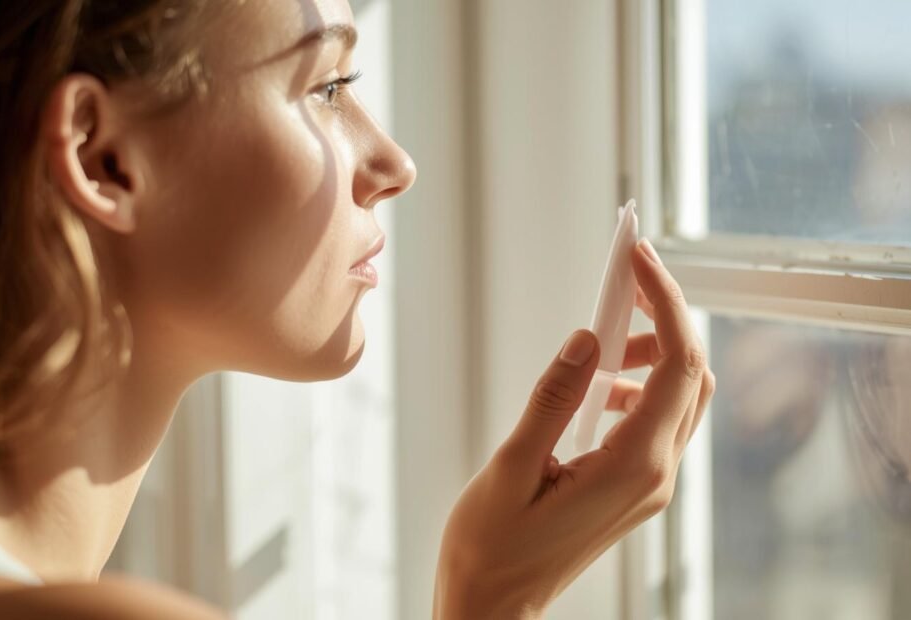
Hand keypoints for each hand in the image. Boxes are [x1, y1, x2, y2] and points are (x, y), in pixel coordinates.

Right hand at [433, 239, 715, 618]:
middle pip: (691, 376)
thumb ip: (554, 397)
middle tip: (623, 286)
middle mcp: (655, 476)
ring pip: (680, 398)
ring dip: (653, 355)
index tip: (637, 259)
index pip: (677, 366)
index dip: (665, 302)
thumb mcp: (513, 465)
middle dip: (664, 320)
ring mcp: (650, 485)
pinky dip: (639, 387)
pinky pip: (658, 422)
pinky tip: (595, 389)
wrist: (494, 606)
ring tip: (603, 340)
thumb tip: (587, 338)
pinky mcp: (636, 488)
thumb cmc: (492, 547)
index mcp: (632, 467)